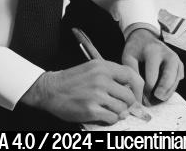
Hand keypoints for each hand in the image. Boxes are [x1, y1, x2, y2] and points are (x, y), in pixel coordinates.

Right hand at [20, 60, 143, 124]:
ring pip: (122, 109)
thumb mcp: (90, 69)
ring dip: (117, 112)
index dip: (136, 88)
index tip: (134, 95)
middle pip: (129, 96)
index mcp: (102, 67)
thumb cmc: (70, 81)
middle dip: (126, 104)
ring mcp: (96, 95)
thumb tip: (132, 90)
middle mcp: (101, 79)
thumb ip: (110, 76)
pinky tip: (101, 115)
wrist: (49, 90)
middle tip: (117, 104)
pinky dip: (110, 119)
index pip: (131, 76)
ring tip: (106, 109)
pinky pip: (113, 118)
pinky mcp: (91, 110)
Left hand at [121, 27, 183, 102]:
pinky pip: (178, 80)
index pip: (153, 75)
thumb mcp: (128, 56)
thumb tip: (136, 92)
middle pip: (169, 77)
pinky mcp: (180, 65)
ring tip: (156, 101)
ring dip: (167, 93)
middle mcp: (168, 55)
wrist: (145, 36)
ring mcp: (176, 60)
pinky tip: (162, 94)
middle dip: (162, 92)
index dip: (147, 89)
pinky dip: (171, 88)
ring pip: (175, 80)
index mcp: (153, 52)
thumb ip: (132, 72)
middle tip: (154, 102)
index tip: (141, 98)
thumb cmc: (135, 48)